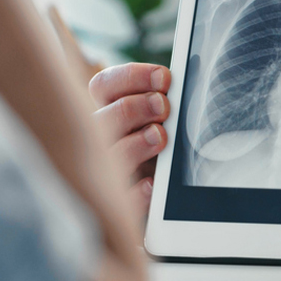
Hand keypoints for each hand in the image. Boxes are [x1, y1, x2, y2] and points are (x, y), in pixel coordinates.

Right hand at [89, 64, 171, 216]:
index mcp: (109, 111)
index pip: (104, 85)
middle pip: (101, 118)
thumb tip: (178, 83)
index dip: (132, 77)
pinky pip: (119, 199)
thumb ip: (165, 101)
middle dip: (134, 107)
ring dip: (134, 143)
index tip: (164, 77)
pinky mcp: (121, 204)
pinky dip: (135, 192)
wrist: (169, 202)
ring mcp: (108, 172)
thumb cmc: (165, 148)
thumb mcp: (165, 122)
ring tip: (160, 137)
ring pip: (106, 156)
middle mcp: (102, 139)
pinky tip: (153, 185)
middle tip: (164, 107)